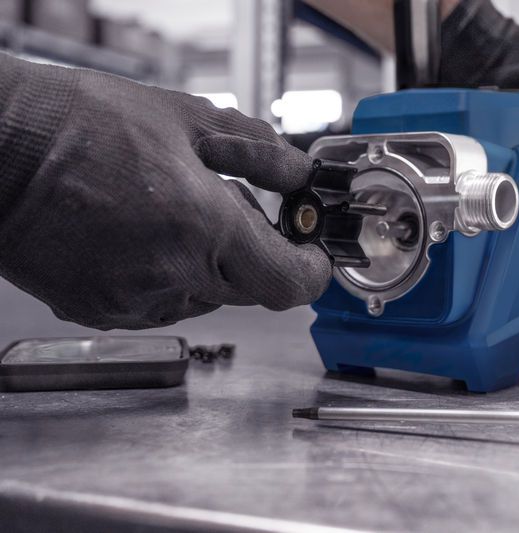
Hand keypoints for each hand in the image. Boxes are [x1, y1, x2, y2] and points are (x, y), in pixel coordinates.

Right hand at [0, 56, 330, 329]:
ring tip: (174, 214)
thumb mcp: (185, 118)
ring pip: (207, 298)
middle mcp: (172, 275)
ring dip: (212, 265)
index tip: (314, 256)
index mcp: (203, 227)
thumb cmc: (78, 124)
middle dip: (257, 255)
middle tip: (234, 210)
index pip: (288, 283)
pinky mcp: (100, 311)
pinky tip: (143, 235)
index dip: (312, 273)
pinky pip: (162, 305)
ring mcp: (133, 301)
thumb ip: (257, 151)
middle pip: (251, 291)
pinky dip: (170, 276)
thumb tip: (297, 174)